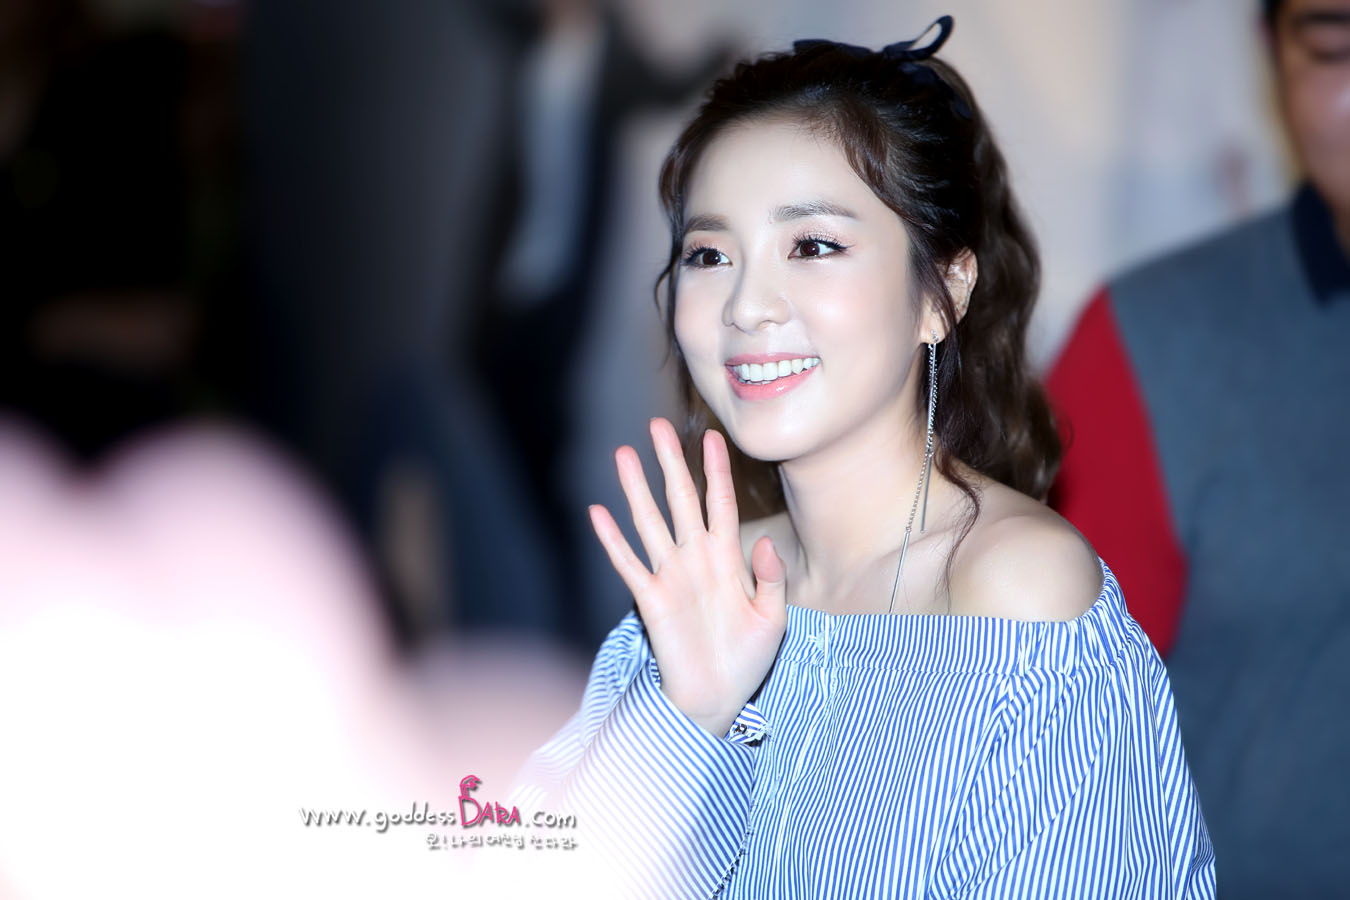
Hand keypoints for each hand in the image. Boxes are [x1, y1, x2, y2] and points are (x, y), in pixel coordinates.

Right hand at [588, 418, 787, 737]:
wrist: (716, 699)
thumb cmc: (747, 658)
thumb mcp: (773, 619)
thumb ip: (771, 579)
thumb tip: (766, 543)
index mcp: (728, 558)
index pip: (720, 503)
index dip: (716, 470)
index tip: (712, 436)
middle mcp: (695, 558)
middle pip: (680, 500)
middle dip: (670, 463)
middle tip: (657, 425)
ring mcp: (670, 576)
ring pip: (651, 522)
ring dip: (636, 489)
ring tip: (623, 454)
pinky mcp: (651, 599)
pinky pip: (628, 563)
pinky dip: (613, 539)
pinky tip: (599, 513)